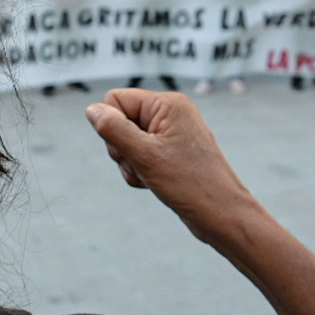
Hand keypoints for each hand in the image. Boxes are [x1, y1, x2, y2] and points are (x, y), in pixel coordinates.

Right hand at [84, 89, 256, 242]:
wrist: (222, 215)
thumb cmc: (189, 184)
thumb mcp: (144, 155)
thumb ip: (113, 129)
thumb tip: (92, 110)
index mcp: (167, 104)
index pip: (115, 100)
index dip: (113, 126)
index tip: (132, 148)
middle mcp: (170, 114)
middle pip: (119, 121)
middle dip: (122, 149)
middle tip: (144, 165)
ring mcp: (171, 133)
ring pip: (127, 142)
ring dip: (131, 164)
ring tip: (152, 177)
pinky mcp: (171, 152)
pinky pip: (140, 155)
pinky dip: (140, 171)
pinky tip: (155, 183)